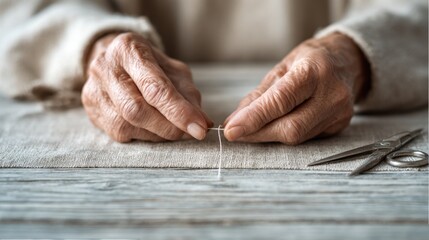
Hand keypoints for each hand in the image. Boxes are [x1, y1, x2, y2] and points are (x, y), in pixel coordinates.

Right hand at [82, 32, 211, 141]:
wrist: (116, 62)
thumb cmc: (151, 66)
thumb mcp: (174, 71)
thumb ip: (188, 94)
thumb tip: (202, 122)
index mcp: (128, 49)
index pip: (154, 87)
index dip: (179, 112)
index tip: (200, 128)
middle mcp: (105, 67)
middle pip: (136, 109)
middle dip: (168, 127)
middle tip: (190, 133)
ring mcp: (93, 90)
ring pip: (127, 124)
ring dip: (158, 133)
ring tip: (174, 128)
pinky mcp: (91, 110)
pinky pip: (120, 133)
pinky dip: (145, 136)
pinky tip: (155, 129)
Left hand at [224, 33, 368, 143]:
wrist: (347, 61)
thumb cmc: (310, 60)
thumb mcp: (281, 67)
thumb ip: (259, 95)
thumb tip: (235, 120)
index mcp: (313, 71)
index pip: (280, 101)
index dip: (254, 118)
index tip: (231, 130)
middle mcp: (332, 93)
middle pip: (290, 127)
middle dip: (258, 132)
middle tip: (235, 132)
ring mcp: (339, 113)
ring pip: (297, 136)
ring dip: (268, 136)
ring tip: (252, 129)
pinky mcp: (339, 126)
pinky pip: (306, 138)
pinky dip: (284, 135)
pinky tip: (275, 127)